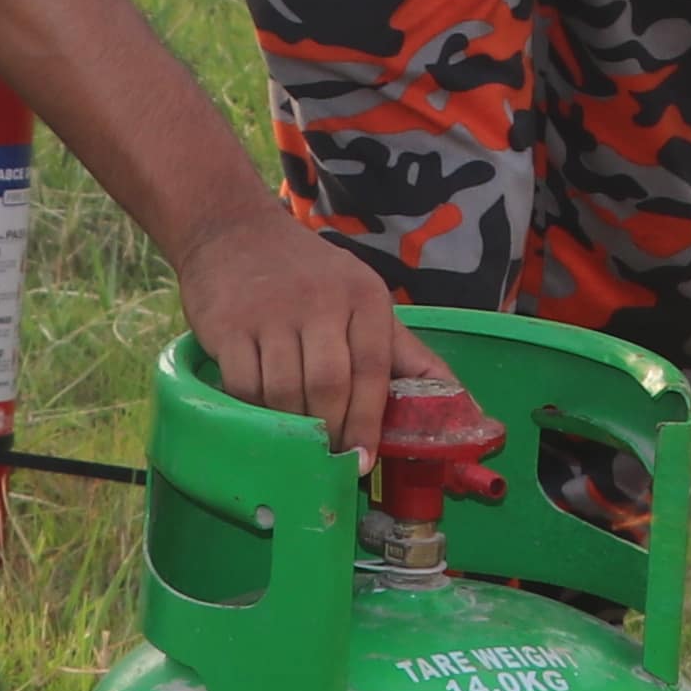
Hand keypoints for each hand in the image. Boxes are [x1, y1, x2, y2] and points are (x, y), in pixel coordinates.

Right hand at [169, 200, 440, 455]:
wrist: (231, 230)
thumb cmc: (308, 275)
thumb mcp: (362, 298)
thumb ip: (405, 354)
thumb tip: (462, 407)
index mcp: (364, 296)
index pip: (373, 369)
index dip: (370, 421)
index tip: (364, 459)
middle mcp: (321, 300)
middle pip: (330, 384)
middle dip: (332, 430)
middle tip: (328, 457)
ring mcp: (271, 312)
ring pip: (286, 391)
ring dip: (293, 427)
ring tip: (297, 444)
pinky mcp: (228, 325)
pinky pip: (244, 385)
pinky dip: (254, 412)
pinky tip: (261, 419)